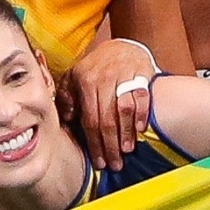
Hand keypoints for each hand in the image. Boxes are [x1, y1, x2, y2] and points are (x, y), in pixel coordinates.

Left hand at [67, 38, 155, 171]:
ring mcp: (124, 74)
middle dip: (110, 145)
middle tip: (115, 164)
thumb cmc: (96, 68)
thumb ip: (67, 96)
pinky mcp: (141, 72)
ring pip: (124, 109)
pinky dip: (141, 114)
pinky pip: (142, 96)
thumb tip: (67, 117)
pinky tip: (140, 130)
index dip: (94, 143)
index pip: (89, 119)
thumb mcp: (75, 77)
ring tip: (126, 151)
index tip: (99, 162)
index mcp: (85, 81)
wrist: (121, 46)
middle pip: (106, 119)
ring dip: (126, 133)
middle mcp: (104, 78)